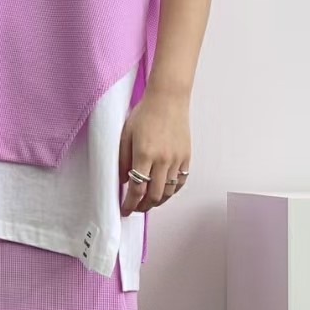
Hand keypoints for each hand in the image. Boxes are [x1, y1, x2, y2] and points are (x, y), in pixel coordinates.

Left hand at [119, 89, 191, 215]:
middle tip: (136, 207)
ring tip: (148, 201)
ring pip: (169, 192)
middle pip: (154, 195)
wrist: (168, 99)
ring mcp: (177, 159)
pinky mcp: (186, 157)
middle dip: (143, 206)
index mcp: (144, 154)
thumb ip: (123, 160)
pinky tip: (164, 192)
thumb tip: (124, 181)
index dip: (130, 204)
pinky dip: (172, 191)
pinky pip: (180, 182)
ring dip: (157, 201)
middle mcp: (163, 160)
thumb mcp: (126, 135)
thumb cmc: (145, 113)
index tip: (125, 210)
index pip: (137, 189)